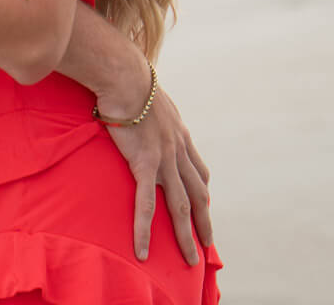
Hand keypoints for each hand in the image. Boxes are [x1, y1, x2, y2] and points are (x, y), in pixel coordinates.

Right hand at [103, 79, 213, 265]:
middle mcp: (179, 150)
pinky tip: (143, 251)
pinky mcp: (145, 163)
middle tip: (208, 243)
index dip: (202, 191)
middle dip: (204, 220)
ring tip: (190, 259)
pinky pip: (146, 205)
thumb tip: (143, 109)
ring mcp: (165, 159)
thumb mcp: (151, 99)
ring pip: (181, 206)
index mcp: (180, 136)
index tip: (203, 206)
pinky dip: (144, 230)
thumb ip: (153, 113)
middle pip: (198, 193)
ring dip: (186, 235)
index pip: (199, 170)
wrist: (125, 76)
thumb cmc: (132, 81)